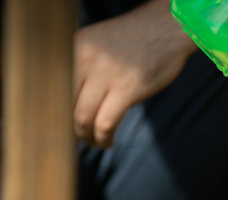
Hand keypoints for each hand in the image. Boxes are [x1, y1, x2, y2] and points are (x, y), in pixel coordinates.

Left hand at [73, 0, 195, 147]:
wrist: (169, 27)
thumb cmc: (139, 39)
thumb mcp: (102, 44)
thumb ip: (85, 66)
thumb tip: (75, 104)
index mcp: (77, 46)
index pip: (57, 88)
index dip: (61, 112)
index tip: (69, 124)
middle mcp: (86, 58)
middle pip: (67, 105)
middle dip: (74, 128)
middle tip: (83, 138)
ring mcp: (106, 73)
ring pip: (83, 117)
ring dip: (88, 137)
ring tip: (97, 142)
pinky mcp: (127, 88)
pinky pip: (106, 123)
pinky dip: (104, 138)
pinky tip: (109, 141)